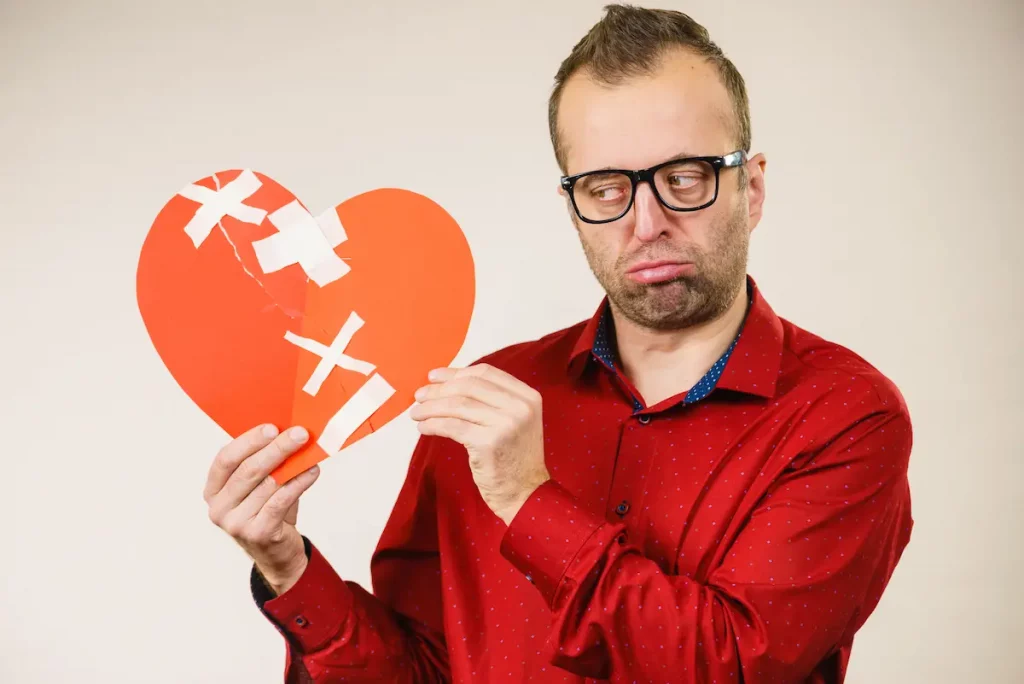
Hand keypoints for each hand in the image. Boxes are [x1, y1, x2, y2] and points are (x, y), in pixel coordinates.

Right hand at [204, 424, 320, 595]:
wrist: (277, 552)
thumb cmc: (268, 510)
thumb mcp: (260, 486)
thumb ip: (266, 463)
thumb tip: (289, 432)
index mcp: (213, 490)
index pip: (225, 459)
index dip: (248, 441)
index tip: (272, 427)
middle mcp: (219, 508)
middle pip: (248, 470)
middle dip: (277, 448)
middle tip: (299, 434)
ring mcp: (236, 523)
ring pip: (268, 484)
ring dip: (293, 464)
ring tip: (310, 450)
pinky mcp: (257, 534)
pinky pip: (281, 501)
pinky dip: (299, 483)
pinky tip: (312, 471)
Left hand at [410, 364, 549, 524]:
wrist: (527, 494)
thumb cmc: (514, 458)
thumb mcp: (514, 421)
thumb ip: (492, 400)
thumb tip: (449, 382)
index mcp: (527, 396)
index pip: (485, 372)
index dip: (455, 372)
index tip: (434, 376)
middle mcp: (520, 407)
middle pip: (469, 386)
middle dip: (438, 389)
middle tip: (419, 396)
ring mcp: (506, 425)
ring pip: (457, 406)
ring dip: (431, 407)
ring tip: (416, 413)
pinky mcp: (489, 444)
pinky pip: (452, 426)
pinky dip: (433, 424)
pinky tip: (424, 427)